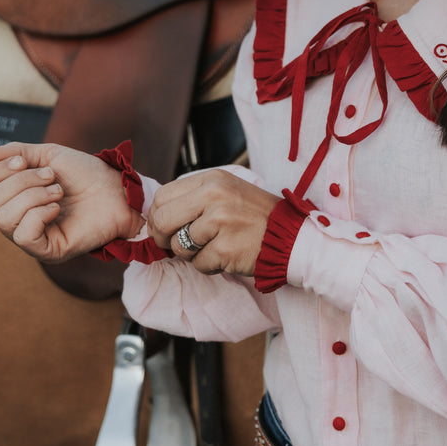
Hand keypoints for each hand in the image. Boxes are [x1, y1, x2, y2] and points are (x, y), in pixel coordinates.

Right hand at [0, 142, 141, 260]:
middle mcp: (18, 221)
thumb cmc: (86, 174)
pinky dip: (40, 214)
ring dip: (33, 196)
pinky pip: (24, 235)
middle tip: (50, 176)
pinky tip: (58, 208)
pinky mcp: (48, 251)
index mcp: (14, 199)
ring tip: (58, 191)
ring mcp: (32, 238)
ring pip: (5, 218)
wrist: (118, 189)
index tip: (23, 161)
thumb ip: (13, 154)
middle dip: (20, 182)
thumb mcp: (47, 156)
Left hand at [146, 169, 278, 275]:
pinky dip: (209, 265)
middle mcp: (214, 196)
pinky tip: (227, 255)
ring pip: (178, 247)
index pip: (161, 197)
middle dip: (165, 238)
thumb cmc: (255, 216)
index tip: (164, 228)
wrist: (290, 236)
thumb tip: (156, 218)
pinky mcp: (225, 249)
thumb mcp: (225, 191)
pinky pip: (198, 264)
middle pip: (162, 221)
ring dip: (191, 254)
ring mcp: (220, 223)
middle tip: (178, 244)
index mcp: (211, 180)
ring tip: (214, 246)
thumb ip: (193, 199)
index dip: (157, 217)